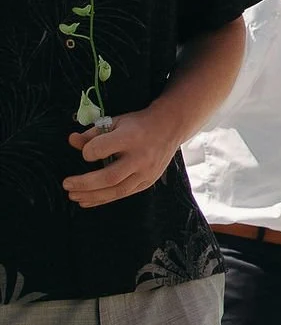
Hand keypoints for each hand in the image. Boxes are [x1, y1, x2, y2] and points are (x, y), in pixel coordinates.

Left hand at [64, 106, 179, 205]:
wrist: (169, 128)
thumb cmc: (137, 124)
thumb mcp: (115, 122)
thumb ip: (93, 133)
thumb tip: (72, 141)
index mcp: (130, 137)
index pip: (102, 149)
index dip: (88, 152)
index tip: (84, 153)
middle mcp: (140, 157)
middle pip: (110, 176)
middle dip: (85, 183)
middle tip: (66, 185)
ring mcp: (146, 172)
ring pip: (117, 190)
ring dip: (92, 195)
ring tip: (74, 196)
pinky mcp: (147, 182)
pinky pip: (123, 194)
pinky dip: (104, 199)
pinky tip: (88, 201)